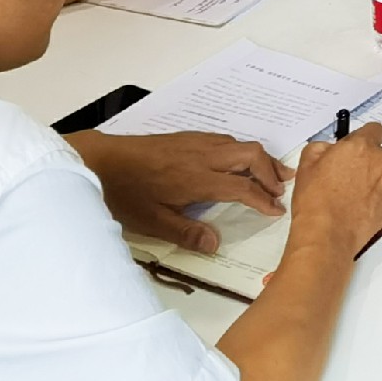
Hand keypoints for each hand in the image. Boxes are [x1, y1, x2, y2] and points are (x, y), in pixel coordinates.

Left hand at [78, 130, 290, 252]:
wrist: (99, 160)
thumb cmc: (124, 192)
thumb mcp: (152, 222)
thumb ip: (186, 233)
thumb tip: (215, 243)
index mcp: (197, 179)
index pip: (242, 187)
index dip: (263, 199)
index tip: (276, 211)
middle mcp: (201, 156)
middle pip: (251, 154)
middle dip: (271, 171)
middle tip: (282, 190)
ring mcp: (194, 143)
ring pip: (239, 143)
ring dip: (259, 159)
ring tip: (272, 174)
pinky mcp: (186, 137)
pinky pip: (225, 139)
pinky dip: (241, 151)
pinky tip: (239, 161)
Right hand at [286, 124, 381, 256]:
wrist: (328, 234)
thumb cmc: (317, 202)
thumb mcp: (307, 163)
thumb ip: (322, 147)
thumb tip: (328, 148)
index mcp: (360, 147)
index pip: (374, 129)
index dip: (362, 136)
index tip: (354, 144)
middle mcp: (379, 162)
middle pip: (376, 152)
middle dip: (362, 159)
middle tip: (342, 173)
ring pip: (380, 173)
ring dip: (368, 178)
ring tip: (346, 193)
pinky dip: (373, 195)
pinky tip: (354, 205)